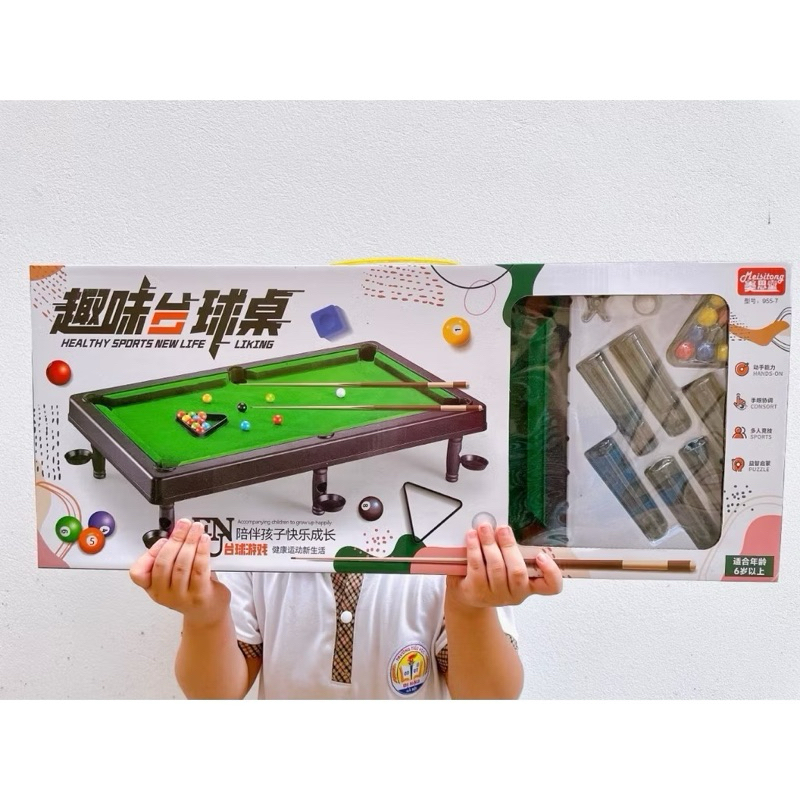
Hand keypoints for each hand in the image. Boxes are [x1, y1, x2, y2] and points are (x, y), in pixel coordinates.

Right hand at [129, 518, 230, 625]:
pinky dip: (201, 551)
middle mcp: (163, 593)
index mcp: (152, 587)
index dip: (149, 553)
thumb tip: (177, 530)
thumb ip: (171, 556)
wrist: (208, 612)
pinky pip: (199, 569)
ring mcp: (181, 596)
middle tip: (184, 524)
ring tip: (196, 528)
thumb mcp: (174, 575)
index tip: (163, 539)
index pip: (138, 573)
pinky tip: (204, 540)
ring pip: (181, 564)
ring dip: (189, 542)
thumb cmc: (192, 588)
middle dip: (175, 539)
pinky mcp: (199, 595)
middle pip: (163, 563)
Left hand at [446, 523, 562, 608]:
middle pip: (517, 571)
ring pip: (496, 567)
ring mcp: (496, 595)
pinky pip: (477, 567)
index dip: (551, 572)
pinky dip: (474, 549)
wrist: (469, 593)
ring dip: (489, 543)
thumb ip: (513, 550)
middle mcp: (515, 593)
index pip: (551, 586)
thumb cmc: (492, 574)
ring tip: (484, 528)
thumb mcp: (508, 564)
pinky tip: (472, 537)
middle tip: (502, 528)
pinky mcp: (476, 592)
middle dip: (509, 546)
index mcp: (529, 585)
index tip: (542, 555)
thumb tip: (508, 526)